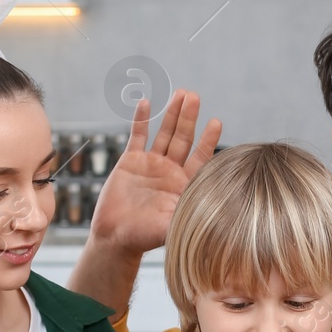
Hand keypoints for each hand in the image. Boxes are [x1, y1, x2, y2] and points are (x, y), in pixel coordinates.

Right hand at [88, 89, 222, 256]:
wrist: (115, 238)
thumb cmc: (145, 237)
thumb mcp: (171, 226)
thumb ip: (186, 215)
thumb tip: (210, 213)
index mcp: (184, 185)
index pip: (200, 158)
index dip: (208, 140)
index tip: (216, 122)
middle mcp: (170, 171)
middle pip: (183, 139)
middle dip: (189, 118)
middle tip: (195, 97)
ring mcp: (151, 164)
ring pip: (164, 133)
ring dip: (172, 114)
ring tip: (181, 94)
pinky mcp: (131, 161)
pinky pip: (138, 136)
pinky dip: (141, 120)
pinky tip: (146, 103)